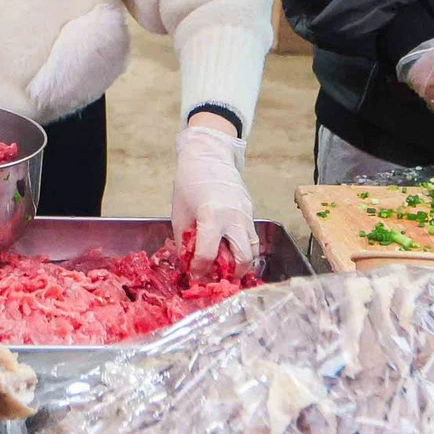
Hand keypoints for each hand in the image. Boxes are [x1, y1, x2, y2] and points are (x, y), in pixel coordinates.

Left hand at [172, 121, 256, 275]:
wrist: (208, 156)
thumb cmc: (189, 182)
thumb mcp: (179, 213)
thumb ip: (184, 241)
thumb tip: (189, 263)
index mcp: (212, 216)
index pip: (209, 254)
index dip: (200, 269)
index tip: (195, 273)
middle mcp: (234, 217)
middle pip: (242, 258)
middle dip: (231, 274)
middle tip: (219, 277)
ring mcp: (246, 214)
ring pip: (253, 250)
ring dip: (241, 263)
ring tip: (226, 267)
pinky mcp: (251, 211)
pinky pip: (252, 236)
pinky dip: (244, 247)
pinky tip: (230, 249)